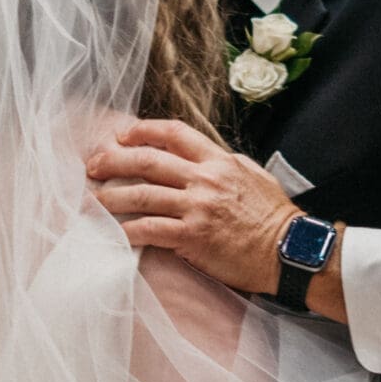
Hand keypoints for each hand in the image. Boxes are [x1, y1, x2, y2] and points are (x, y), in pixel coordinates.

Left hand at [88, 120, 295, 295]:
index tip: (122, 136)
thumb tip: (198, 159)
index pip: (173, 133)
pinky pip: (150, 229)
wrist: (289, 250)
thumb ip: (223, 164)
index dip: (142, 131)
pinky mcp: (192, 237)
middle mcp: (205, 179)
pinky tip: (112, 233)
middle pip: (148, 161)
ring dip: (111, 197)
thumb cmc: (273, 216)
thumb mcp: (252, 175)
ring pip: (142, 195)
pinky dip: (127, 230)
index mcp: (219, 160)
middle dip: (114, 161)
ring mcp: (197, 208)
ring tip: (92, 200)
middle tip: (93, 166)